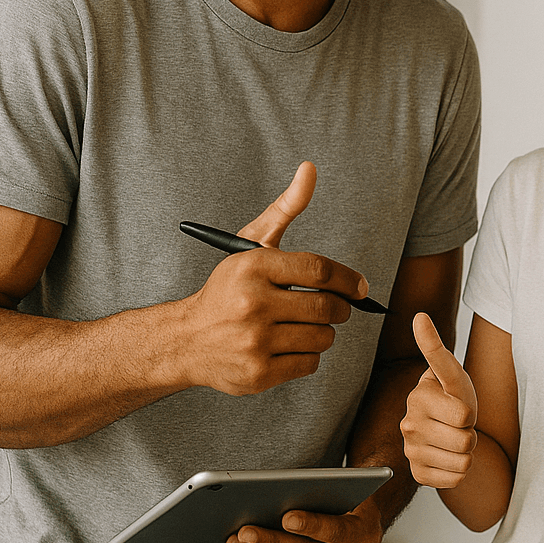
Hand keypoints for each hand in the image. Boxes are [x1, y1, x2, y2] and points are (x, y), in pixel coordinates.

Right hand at [180, 163, 368, 394]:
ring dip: (323, 332)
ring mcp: (254, 342)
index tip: (359, 287)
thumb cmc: (228, 289)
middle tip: (337, 308)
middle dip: (340, 309)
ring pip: (322, 338)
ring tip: (305, 326)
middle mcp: (252, 304)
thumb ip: (285, 208)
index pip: (319, 271)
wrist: (184, 340)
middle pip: (327, 308)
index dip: (349, 279)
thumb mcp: (251, 245)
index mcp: (253, 267)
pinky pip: (309, 364)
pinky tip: (288, 346)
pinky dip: (308, 356)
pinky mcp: (257, 374)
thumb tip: (311, 169)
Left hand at [226, 492, 382, 542]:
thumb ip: (325, 493)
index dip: (312, 525)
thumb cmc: (348, 506)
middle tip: (246, 531)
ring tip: (235, 541)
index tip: (287, 517)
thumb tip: (281, 493)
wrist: (361, 532)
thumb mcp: (348, 495)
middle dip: (274, 542)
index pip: (337, 530)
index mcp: (363, 533)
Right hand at [400, 312, 478, 487]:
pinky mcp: (418, 474)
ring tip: (454, 438)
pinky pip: (456, 478)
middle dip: (470, 433)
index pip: (464, 415)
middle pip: (466, 442)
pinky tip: (448, 456)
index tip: (457, 403)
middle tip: (459, 424)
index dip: (469, 411)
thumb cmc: (451, 395)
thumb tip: (419, 316)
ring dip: (466, 452)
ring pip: (463, 462)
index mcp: (418, 399)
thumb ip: (435, 347)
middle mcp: (409, 426)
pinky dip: (459, 470)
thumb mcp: (451, 373)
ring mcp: (411, 452)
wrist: (444, 425)